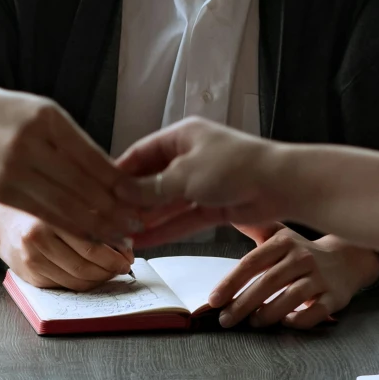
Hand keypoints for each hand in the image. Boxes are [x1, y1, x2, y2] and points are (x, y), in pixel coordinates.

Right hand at [0, 83, 132, 241]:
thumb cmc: (4, 112)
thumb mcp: (43, 112)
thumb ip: (74, 143)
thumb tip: (114, 177)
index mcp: (48, 119)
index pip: (95, 161)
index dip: (121, 186)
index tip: (142, 200)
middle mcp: (29, 144)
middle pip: (81, 188)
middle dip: (113, 212)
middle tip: (136, 225)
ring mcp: (9, 169)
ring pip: (62, 207)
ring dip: (94, 226)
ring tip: (117, 235)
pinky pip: (39, 214)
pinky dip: (66, 227)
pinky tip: (83, 234)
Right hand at [0, 212, 136, 289]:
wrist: (1, 223)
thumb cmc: (40, 210)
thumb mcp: (64, 204)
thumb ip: (93, 217)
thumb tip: (127, 239)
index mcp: (49, 216)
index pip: (91, 243)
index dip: (115, 253)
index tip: (129, 254)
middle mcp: (37, 240)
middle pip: (85, 265)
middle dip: (111, 268)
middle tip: (124, 265)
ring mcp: (32, 261)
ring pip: (77, 280)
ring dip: (100, 278)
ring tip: (112, 270)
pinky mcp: (31, 278)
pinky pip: (66, 286)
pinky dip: (85, 282)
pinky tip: (93, 274)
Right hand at [115, 119, 289, 233]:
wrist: (281, 183)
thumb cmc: (233, 166)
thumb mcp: (184, 175)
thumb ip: (151, 188)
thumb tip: (120, 193)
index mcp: (181, 136)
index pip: (141, 153)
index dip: (119, 172)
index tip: (97, 190)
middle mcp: (189, 157)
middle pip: (152, 180)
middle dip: (131, 201)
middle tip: (106, 219)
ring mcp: (201, 183)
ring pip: (167, 203)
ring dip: (146, 219)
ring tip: (120, 236)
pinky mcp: (213, 205)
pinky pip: (183, 218)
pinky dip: (166, 229)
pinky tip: (144, 243)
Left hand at [205, 229, 376, 331]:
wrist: (347, 259)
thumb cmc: (302, 251)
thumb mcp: (279, 236)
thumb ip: (254, 228)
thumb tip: (228, 213)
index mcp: (285, 242)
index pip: (253, 262)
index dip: (231, 282)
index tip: (214, 300)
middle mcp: (303, 258)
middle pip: (269, 282)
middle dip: (243, 304)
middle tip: (226, 320)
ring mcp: (321, 278)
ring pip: (292, 297)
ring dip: (268, 313)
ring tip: (253, 322)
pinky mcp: (335, 296)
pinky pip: (317, 311)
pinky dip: (300, 320)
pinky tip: (286, 323)